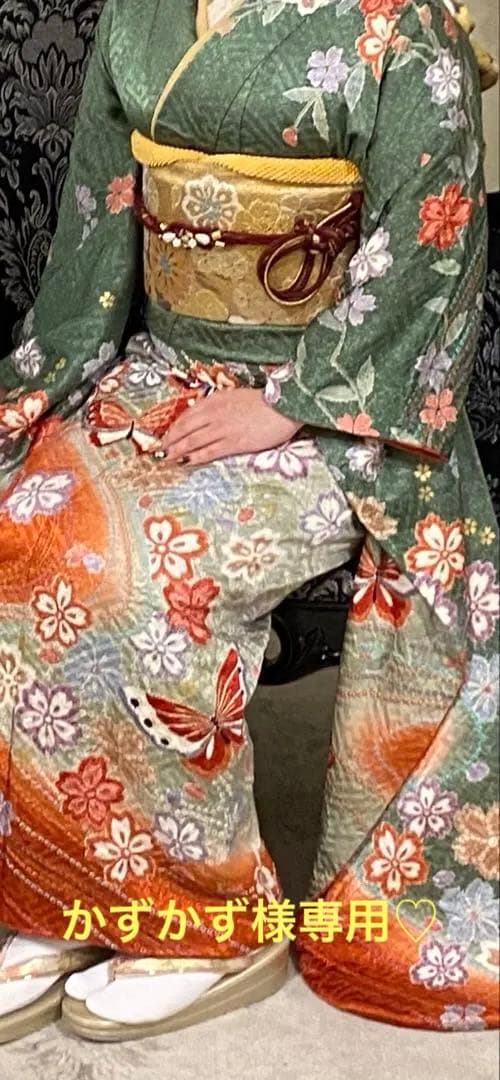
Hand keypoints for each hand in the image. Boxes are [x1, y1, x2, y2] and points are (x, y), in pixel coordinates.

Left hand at [160, 387, 301, 464]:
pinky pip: (209, 451)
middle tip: (159, 451)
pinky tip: (186, 462)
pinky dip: (195, 457)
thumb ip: (220, 405)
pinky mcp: (234, 443)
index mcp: (215, 400)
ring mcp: (223, 429)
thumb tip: (205, 416)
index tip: (166, 436)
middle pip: (185, 428)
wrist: (285, 406)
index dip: (174, 427)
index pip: (187, 415)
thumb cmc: (265, 402)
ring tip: (167, 459)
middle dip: (170, 440)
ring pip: (193, 441)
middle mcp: (215, 413)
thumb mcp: (237, 396)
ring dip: (177, 450)